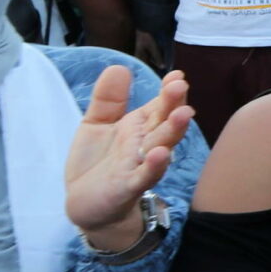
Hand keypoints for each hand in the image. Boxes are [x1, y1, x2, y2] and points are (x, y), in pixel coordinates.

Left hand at [63, 65, 192, 248]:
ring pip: (162, 146)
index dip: (168, 91)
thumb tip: (120, 67)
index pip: (159, 105)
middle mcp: (146, 144)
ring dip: (173, 131)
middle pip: (164, 122)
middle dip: (173, 104)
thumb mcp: (96, 124)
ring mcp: (140, 165)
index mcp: (140, 127)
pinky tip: (160, 154)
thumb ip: (108, 99)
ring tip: (183, 113)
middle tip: (181, 85)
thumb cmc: (98, 163)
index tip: (177, 74)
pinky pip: (145, 176)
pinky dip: (154, 166)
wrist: (87, 203)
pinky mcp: (129, 187)